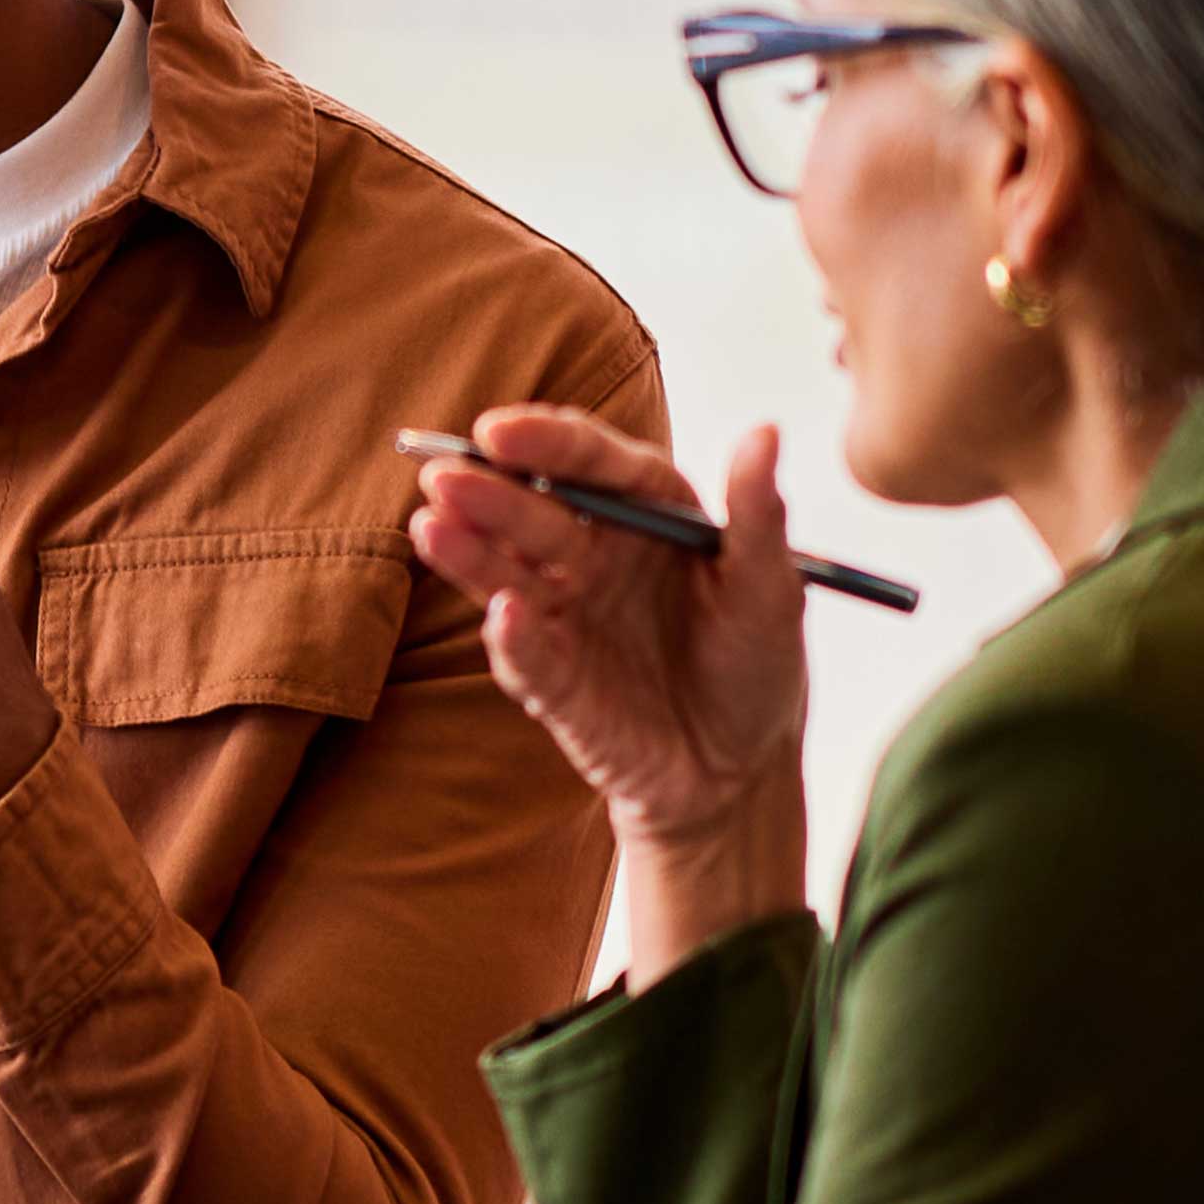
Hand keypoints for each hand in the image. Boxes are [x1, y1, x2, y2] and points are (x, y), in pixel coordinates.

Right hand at [404, 404, 810, 971]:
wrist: (737, 771)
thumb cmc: (756, 665)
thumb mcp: (772, 590)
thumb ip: (759, 515)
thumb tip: (765, 432)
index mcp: (646, 514)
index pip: (591, 465)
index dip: (546, 443)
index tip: (500, 432)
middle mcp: (594, 554)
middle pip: (534, 512)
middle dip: (489, 492)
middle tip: (446, 476)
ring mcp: (565, 616)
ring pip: (507, 573)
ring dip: (469, 551)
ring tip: (431, 526)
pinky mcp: (551, 680)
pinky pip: (524, 654)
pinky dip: (510, 635)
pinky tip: (502, 614)